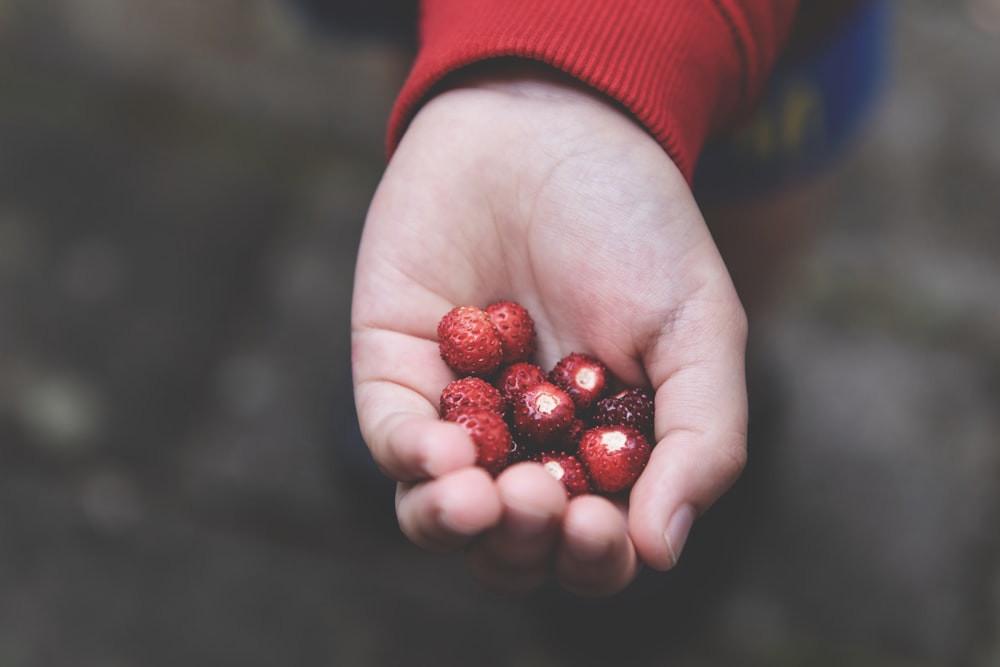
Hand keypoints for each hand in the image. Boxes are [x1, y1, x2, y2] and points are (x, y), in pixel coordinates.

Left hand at [351, 66, 747, 596]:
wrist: (548, 122)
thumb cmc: (634, 223)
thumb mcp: (698, 326)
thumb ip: (701, 438)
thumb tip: (663, 550)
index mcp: (601, 449)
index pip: (593, 545)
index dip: (595, 560)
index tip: (600, 530)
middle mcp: (525, 443)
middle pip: (511, 547)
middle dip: (524, 546)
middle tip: (539, 500)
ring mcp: (457, 413)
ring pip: (438, 516)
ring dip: (459, 527)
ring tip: (483, 497)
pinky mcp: (395, 371)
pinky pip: (391, 442)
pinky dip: (413, 463)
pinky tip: (444, 452)